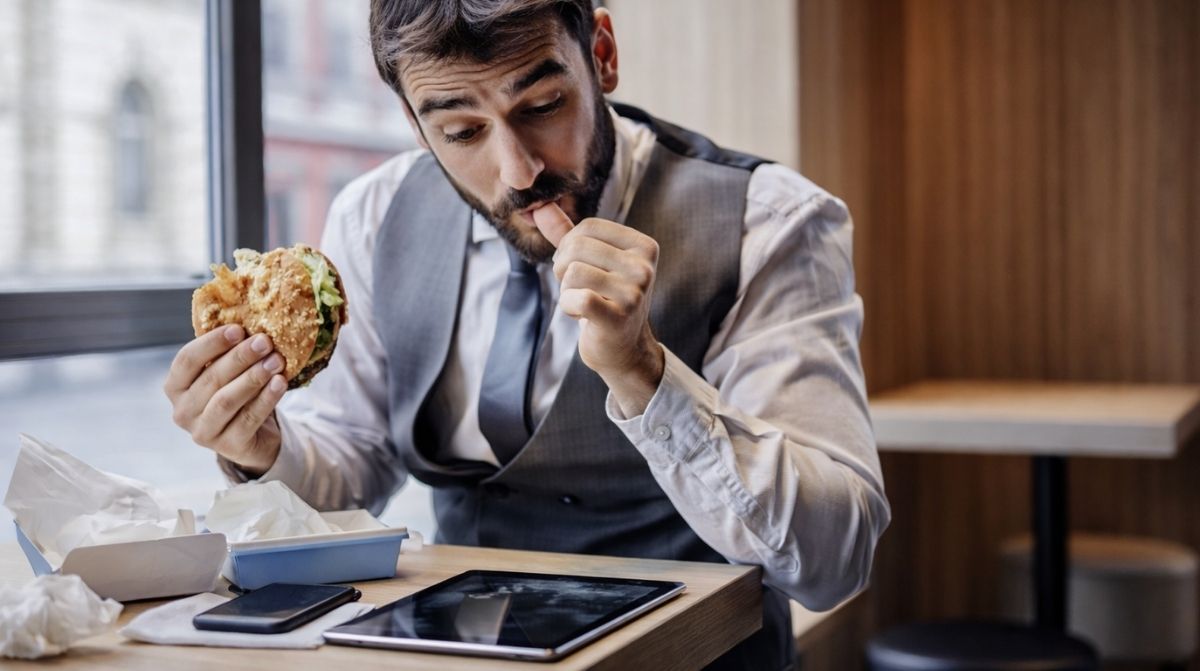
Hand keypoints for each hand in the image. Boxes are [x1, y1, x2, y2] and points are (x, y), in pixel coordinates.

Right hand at [163, 325, 286, 475]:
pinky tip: (280, 382)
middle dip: (240, 357)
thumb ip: (227, 352)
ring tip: (276, 360)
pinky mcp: (227, 447)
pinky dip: (266, 399)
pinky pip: (249, 419)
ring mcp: (202, 432)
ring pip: (227, 400)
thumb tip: (250, 320)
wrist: (252, 436)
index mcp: (175, 386)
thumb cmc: (235, 393)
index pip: (187, 360)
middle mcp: (182, 411)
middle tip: (265, 341)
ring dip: (253, 377)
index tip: (238, 329)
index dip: (212, 343)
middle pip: (211, 378)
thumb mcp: (224, 372)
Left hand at [532, 203, 664, 416]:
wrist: (623, 349)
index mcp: (644, 246)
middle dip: (564, 268)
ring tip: (582, 301)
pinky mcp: (619, 316)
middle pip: (578, 247)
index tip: (578, 268)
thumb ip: (567, 234)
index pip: (588, 227)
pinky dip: (568, 306)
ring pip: (573, 272)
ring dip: (566, 289)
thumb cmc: (606, 301)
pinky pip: (576, 297)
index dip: (569, 246)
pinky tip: (581, 315)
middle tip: (576, 288)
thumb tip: (541, 208)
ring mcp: (635, 292)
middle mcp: (644, 266)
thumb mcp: (592, 263)